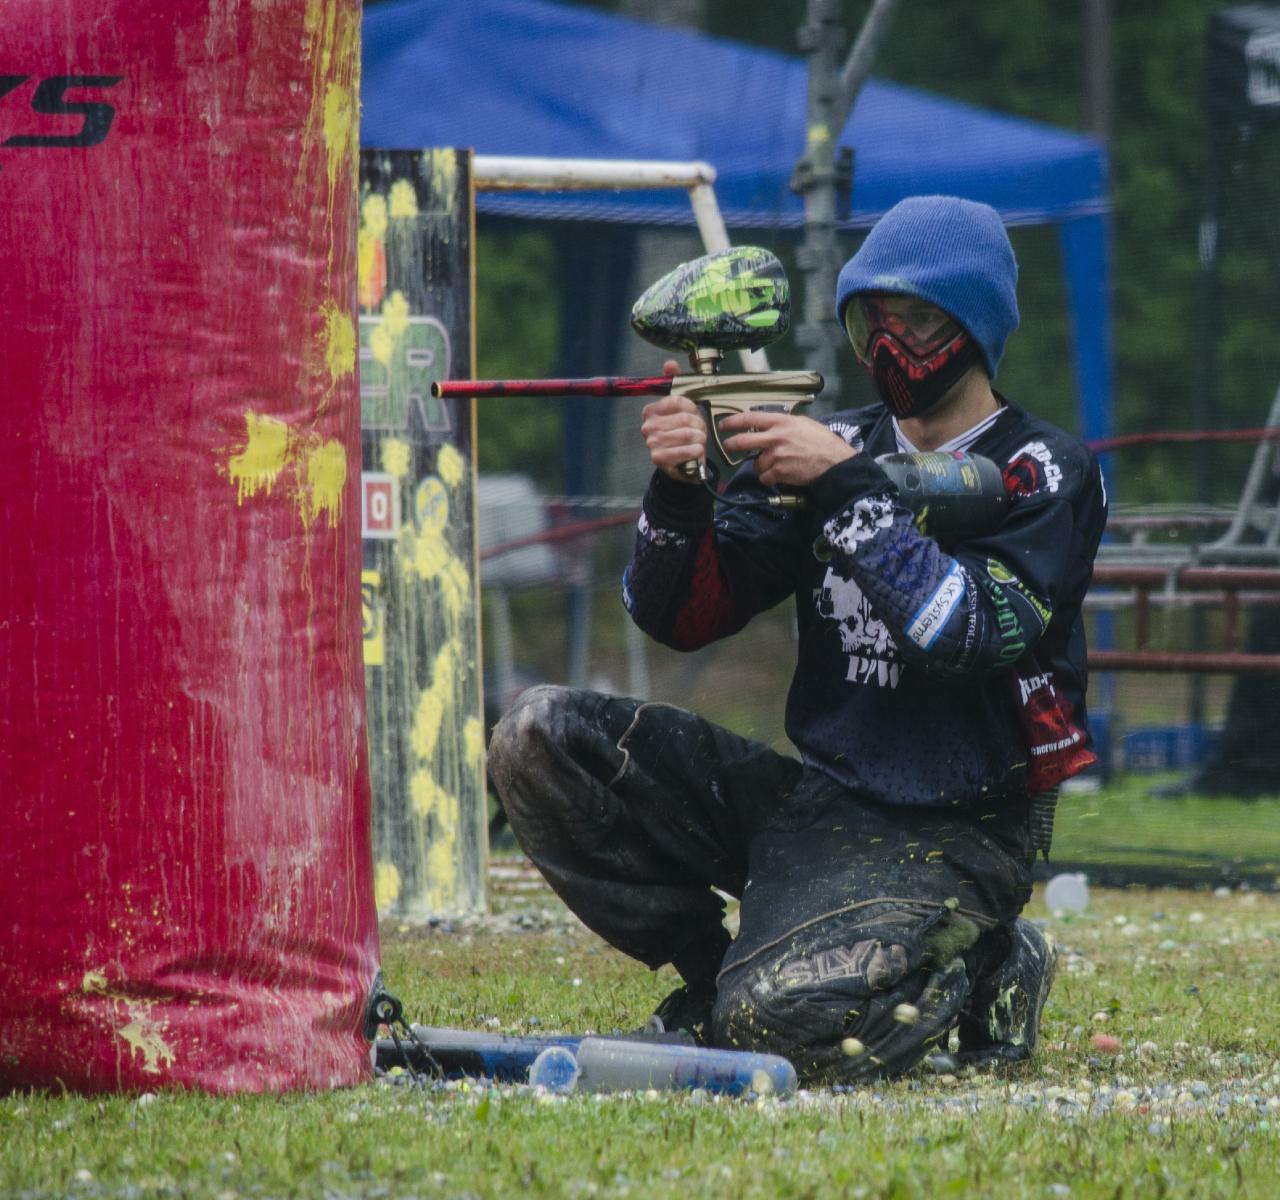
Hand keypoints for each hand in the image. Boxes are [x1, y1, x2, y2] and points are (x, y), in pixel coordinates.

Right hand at [640, 359, 704, 483]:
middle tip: (698, 431)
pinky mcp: (658, 458)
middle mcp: (648, 426)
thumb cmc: (683, 432)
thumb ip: (676, 382)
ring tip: (696, 441)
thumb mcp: (683, 407)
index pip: (677, 400)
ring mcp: (652, 443)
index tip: (694, 413)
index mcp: (651, 411)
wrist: (684, 462)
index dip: (692, 407)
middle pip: (684, 418)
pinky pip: (685, 450)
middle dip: (698, 425)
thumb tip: (669, 364)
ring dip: (699, 439)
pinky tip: (695, 452)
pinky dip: (695, 451)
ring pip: (688, 434)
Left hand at [719, 410, 856, 488]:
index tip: (723, 424)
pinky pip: (765, 477)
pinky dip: (770, 478)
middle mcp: (776, 437)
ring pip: (756, 463)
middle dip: (731, 445)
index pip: (749, 418)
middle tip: (728, 447)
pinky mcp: (779, 472)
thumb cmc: (822, 442)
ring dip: (762, 466)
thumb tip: (766, 425)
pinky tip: (782, 474)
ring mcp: (776, 456)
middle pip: (742, 441)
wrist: (835, 462)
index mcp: (782, 422)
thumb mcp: (803, 424)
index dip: (732, 421)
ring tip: (778, 464)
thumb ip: (783, 424)